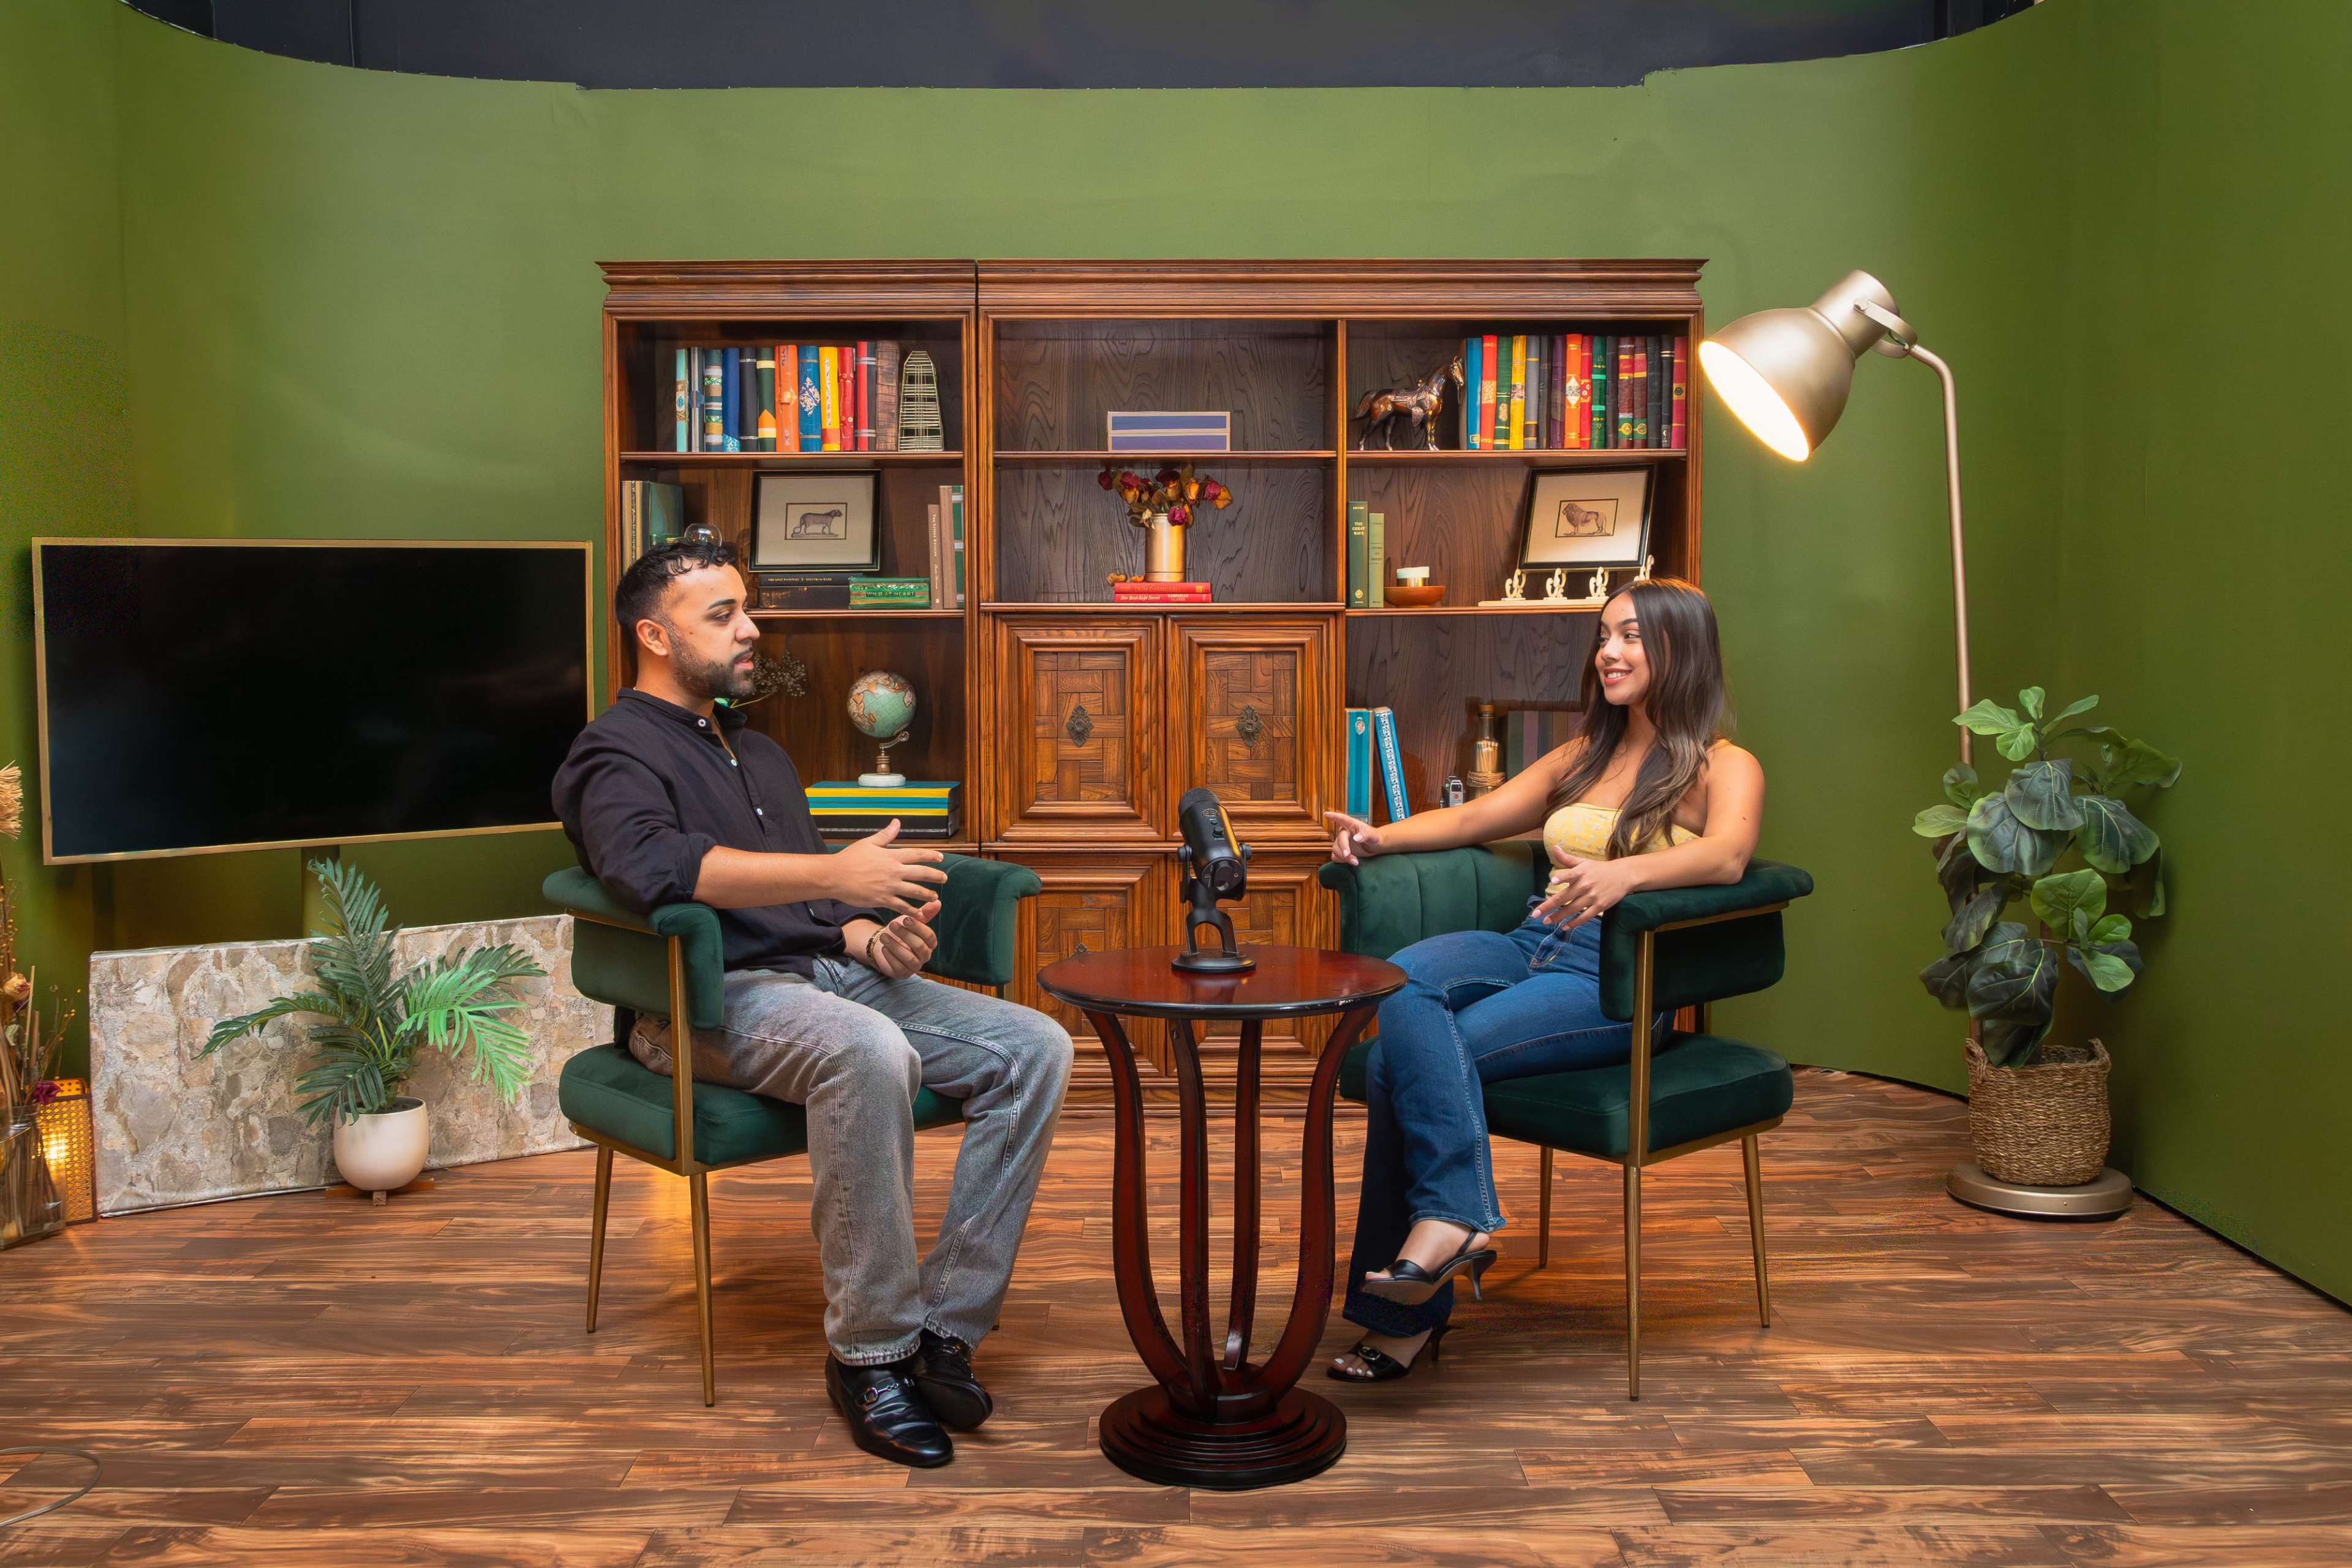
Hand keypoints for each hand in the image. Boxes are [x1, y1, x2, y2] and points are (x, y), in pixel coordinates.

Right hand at [830, 820, 948, 916]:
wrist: (835, 876)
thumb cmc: (850, 858)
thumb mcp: (868, 843)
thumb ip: (886, 835)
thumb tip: (897, 822)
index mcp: (891, 856)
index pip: (916, 854)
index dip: (931, 856)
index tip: (941, 857)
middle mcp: (894, 871)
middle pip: (921, 873)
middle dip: (935, 876)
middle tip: (944, 879)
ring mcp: (889, 886)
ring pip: (914, 891)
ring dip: (927, 894)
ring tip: (935, 897)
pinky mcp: (882, 899)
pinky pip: (901, 906)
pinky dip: (912, 911)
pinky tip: (919, 914)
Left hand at [853, 904, 939, 979]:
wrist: (885, 945)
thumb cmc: (901, 932)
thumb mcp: (910, 921)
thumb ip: (923, 913)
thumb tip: (937, 901)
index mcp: (930, 943)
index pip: (929, 936)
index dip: (918, 928)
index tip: (906, 918)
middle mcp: (925, 956)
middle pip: (919, 947)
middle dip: (905, 935)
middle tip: (892, 925)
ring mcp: (915, 966)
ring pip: (909, 958)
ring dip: (896, 946)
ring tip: (883, 936)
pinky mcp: (903, 973)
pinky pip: (899, 967)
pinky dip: (890, 957)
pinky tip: (883, 948)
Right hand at [1323, 809, 1383, 865]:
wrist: (1376, 847)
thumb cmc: (1375, 837)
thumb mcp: (1373, 835)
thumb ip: (1365, 835)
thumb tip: (1356, 838)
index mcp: (1352, 825)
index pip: (1342, 819)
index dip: (1333, 816)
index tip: (1326, 814)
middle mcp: (1345, 833)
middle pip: (1339, 839)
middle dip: (1343, 848)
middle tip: (1349, 856)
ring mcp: (1342, 843)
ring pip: (1335, 849)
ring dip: (1343, 857)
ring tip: (1355, 862)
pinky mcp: (1342, 852)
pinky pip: (1336, 856)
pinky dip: (1341, 860)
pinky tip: (1350, 861)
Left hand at [1533, 855, 1641, 932]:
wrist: (1623, 875)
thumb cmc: (1599, 869)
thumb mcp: (1584, 862)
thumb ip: (1567, 859)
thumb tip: (1554, 847)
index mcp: (1581, 873)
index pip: (1570, 874)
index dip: (1561, 877)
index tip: (1552, 881)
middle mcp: (1585, 885)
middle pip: (1564, 897)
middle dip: (1549, 906)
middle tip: (1535, 914)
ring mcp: (1593, 897)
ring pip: (1572, 909)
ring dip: (1558, 917)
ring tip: (1546, 922)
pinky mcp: (1600, 906)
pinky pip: (1585, 917)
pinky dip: (1574, 923)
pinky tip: (1564, 927)